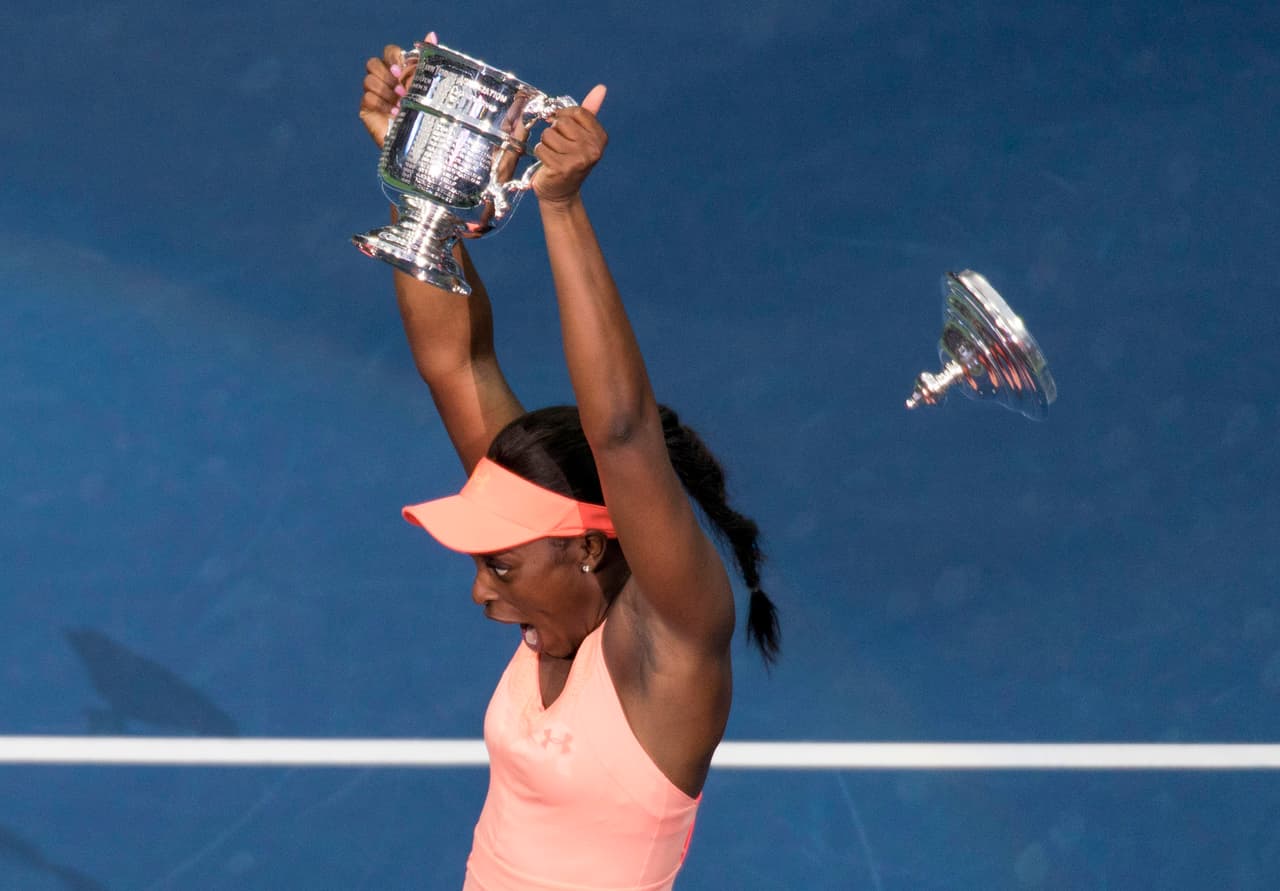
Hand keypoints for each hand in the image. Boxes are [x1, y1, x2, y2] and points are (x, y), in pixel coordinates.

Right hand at [358, 32, 436, 147]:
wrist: (420, 144)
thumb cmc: (427, 115)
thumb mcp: (429, 86)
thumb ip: (427, 60)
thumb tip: (431, 34)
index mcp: (399, 71)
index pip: (389, 52)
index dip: (393, 57)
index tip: (401, 69)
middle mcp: (384, 80)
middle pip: (373, 63)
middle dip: (387, 76)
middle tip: (401, 90)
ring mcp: (373, 94)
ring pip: (368, 80)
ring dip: (386, 92)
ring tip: (401, 105)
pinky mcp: (366, 109)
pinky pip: (367, 98)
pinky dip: (382, 105)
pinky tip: (395, 114)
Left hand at [531, 85, 607, 205]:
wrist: (561, 193)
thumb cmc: (569, 160)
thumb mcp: (581, 134)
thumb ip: (589, 111)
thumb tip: (601, 88)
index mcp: (600, 137)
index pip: (576, 112)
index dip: (564, 117)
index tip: (564, 130)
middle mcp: (593, 149)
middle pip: (561, 122)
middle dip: (554, 132)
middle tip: (560, 148)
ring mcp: (579, 159)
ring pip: (549, 135)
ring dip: (546, 145)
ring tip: (554, 156)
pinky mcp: (562, 168)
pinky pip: (541, 148)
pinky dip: (541, 155)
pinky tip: (548, 164)